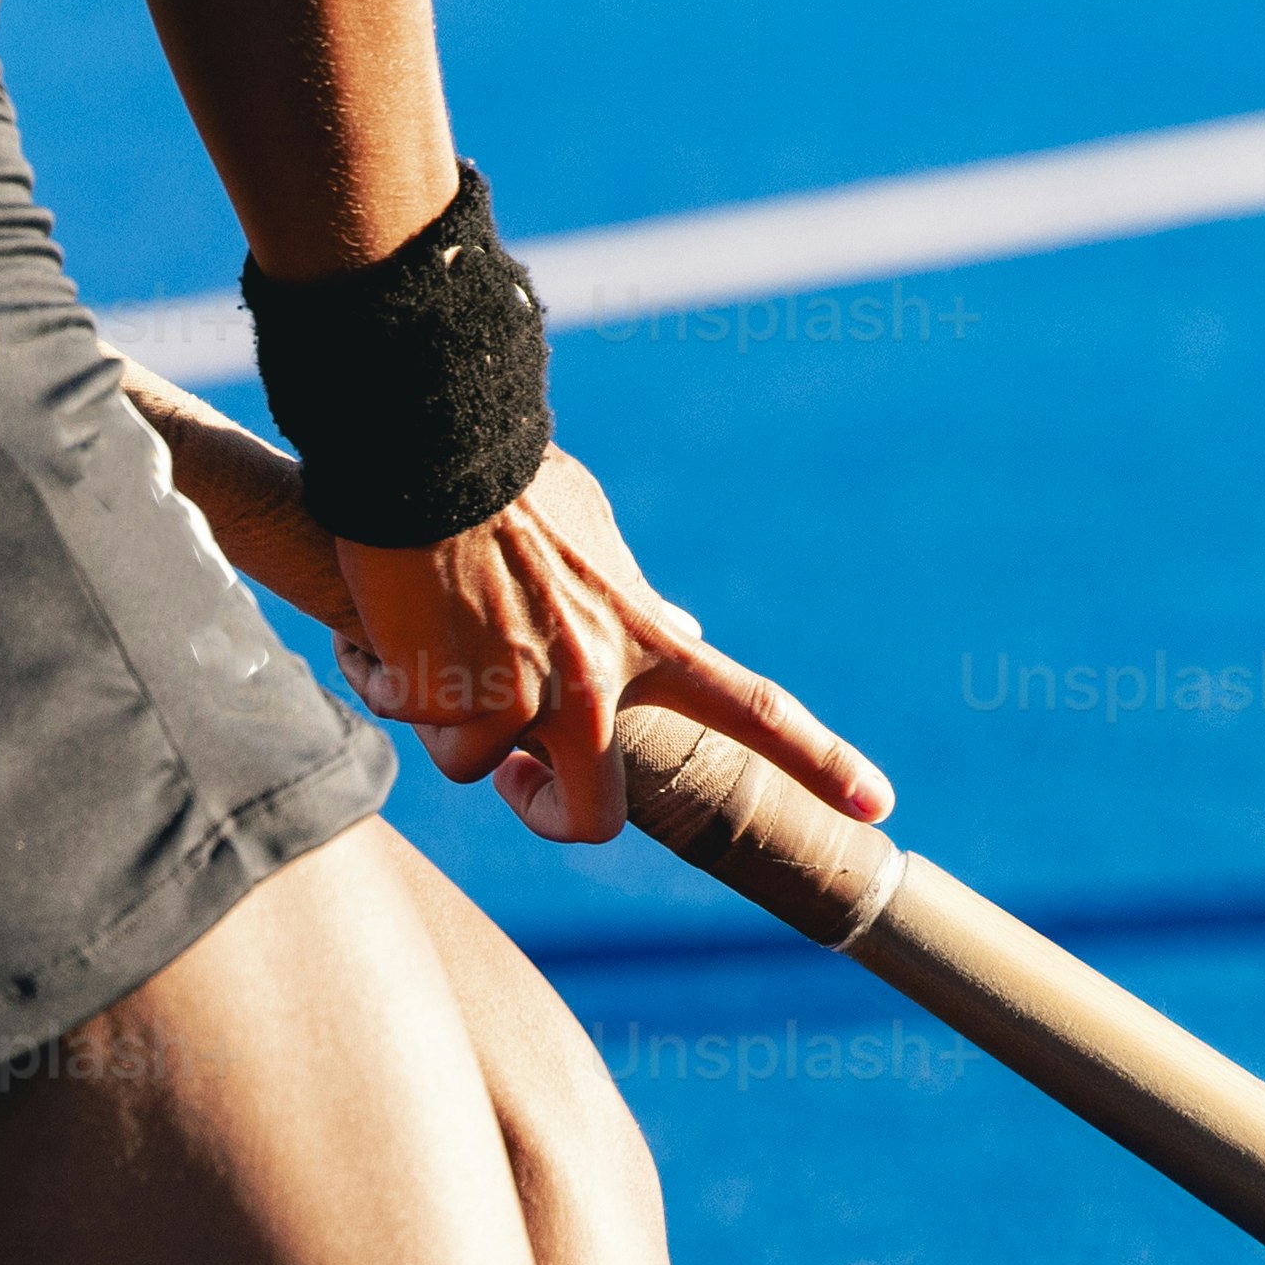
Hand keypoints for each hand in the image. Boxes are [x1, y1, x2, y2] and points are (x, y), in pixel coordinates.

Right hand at [328, 445, 891, 851]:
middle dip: (546, 812)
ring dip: (446, 714)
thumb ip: (639, 600)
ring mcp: (521, 699)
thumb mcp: (596, 540)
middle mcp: (593, 681)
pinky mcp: (446, 702)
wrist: (430, 449)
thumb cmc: (507, 483)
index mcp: (644, 637)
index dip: (820, 763)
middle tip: (520, 782)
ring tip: (429, 636)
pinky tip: (386, 625)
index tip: (879, 807)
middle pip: (593, 815)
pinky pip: (412, 725)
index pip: (754, 710)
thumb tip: (686, 628)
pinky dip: (388, 683)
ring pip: (477, 765)